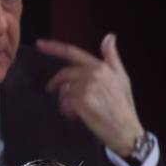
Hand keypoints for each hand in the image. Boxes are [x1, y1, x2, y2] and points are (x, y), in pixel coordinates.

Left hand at [36, 34, 143, 155]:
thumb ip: (112, 57)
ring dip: (64, 101)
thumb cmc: (123, 104)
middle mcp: (92, 74)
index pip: (73, 52)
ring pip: (63, 91)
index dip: (54, 47)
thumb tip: (109, 36)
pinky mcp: (81, 102)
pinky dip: (66, 110)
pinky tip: (74, 116)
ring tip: (72, 109)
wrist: (125, 129)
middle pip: (64, 73)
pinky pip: (64, 103)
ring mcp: (86, 88)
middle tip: (51, 90)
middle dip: (55, 82)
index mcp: (100, 66)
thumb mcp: (122, 77)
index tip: (39, 43)